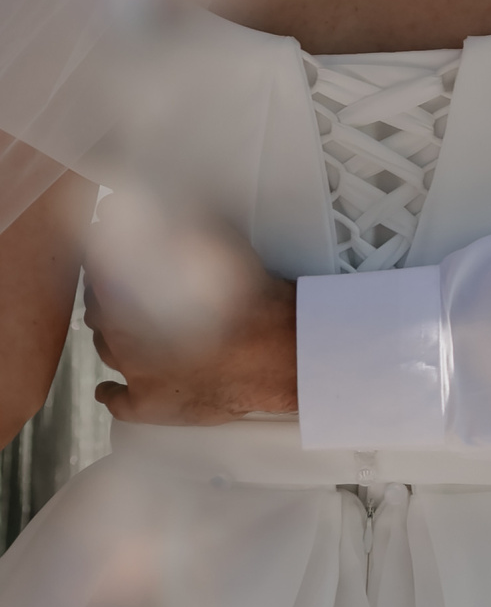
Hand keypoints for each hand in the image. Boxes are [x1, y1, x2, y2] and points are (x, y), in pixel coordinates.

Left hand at [83, 193, 296, 422]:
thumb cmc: (247, 295)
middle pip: (98, 311)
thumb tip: (128, 201)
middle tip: (126, 291)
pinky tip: (110, 388)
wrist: (275, 350)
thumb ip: (175, 220)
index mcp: (127, 292)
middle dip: (108, 299)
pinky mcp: (150, 404)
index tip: (115, 256)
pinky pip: (117, 400)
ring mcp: (133, 372)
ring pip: (106, 350)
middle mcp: (119, 332)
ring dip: (112, 337)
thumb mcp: (214, 239)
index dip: (106, 262)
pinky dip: (111, 392)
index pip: (97, 272)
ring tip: (124, 331)